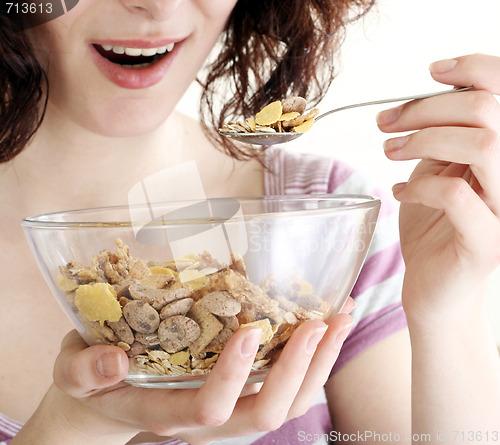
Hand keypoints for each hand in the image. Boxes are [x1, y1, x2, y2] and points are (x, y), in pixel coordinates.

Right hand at [47, 298, 354, 444]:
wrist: (107, 394)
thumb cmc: (91, 378)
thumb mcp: (71, 370)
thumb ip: (83, 369)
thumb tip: (110, 362)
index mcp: (165, 412)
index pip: (209, 408)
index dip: (234, 376)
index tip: (253, 328)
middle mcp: (205, 417)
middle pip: (265, 412)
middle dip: (298, 369)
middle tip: (321, 320)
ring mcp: (230, 408)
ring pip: (287, 403)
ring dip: (319, 364)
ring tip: (341, 317)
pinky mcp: (242, 391)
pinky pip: (287, 386)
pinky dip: (312, 358)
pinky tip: (325, 322)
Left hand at [377, 54, 499, 322]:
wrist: (434, 289)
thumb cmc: (434, 228)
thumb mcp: (436, 172)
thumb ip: (442, 138)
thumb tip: (427, 95)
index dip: (475, 70)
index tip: (432, 72)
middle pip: (489, 112)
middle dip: (427, 108)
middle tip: (386, 123)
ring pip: (483, 145)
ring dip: (423, 140)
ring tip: (390, 151)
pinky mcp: (487, 242)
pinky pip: (455, 193)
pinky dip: (418, 185)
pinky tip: (399, 193)